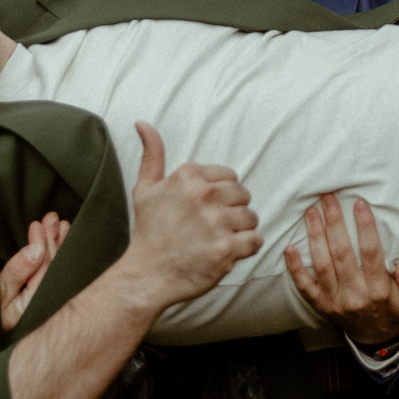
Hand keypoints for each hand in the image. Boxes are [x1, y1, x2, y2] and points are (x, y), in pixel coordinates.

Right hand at [0, 211, 67, 331]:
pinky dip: (61, 256)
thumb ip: (17, 271)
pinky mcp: (49, 301)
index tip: (37, 224)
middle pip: (55, 267)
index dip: (43, 244)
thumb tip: (36, 250)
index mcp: (35, 304)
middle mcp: (47, 304)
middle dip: (53, 241)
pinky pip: (59, 275)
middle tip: (52, 218)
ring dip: (60, 245)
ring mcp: (50, 303)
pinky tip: (65, 242)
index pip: (45, 269)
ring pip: (60, 270)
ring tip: (61, 225)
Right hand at [115, 120, 258, 308]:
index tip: (204, 211)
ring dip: (239, 231)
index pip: (230, 177)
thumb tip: (143, 123)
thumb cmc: (148, 232)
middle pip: (243, 195)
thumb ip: (152, 154)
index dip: (221, 196)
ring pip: (251, 218)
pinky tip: (226, 253)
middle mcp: (203, 194)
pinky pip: (255, 240)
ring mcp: (216, 222)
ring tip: (216, 241)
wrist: (146, 276)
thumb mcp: (145, 188)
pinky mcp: (227, 249)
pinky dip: (246, 249)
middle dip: (232, 212)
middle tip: (212, 228)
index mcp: (188, 175)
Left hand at [283, 192, 398, 346]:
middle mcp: (355, 295)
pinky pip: (304, 287)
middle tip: (328, 198)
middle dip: (334, 223)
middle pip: (342, 254)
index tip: (359, 203)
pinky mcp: (320, 305)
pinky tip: (290, 248)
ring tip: (311, 212)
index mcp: (378, 290)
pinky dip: (295, 268)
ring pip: (322, 265)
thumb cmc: (394, 308)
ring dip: (315, 236)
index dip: (365, 227)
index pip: (371, 253)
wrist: (375, 337)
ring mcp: (334, 301)